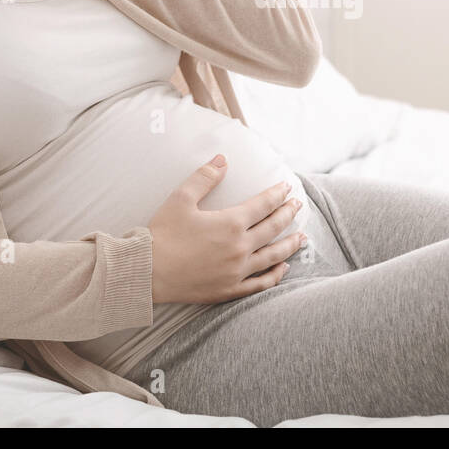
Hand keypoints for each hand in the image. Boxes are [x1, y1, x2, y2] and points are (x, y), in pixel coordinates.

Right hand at [147, 156, 305, 304]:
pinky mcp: (230, 289)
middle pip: (273, 228)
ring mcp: (237, 271)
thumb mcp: (181, 199)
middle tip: (298, 206)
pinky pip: (261, 283)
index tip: (287, 187)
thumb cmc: (162, 234)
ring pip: (273, 256)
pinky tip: (283, 268)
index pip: (263, 204)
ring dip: (290, 245)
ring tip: (302, 237)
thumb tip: (222, 159)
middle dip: (288, 214)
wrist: (146, 272)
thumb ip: (205, 177)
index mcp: (231, 223)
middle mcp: (240, 247)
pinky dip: (276, 275)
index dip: (277, 194)